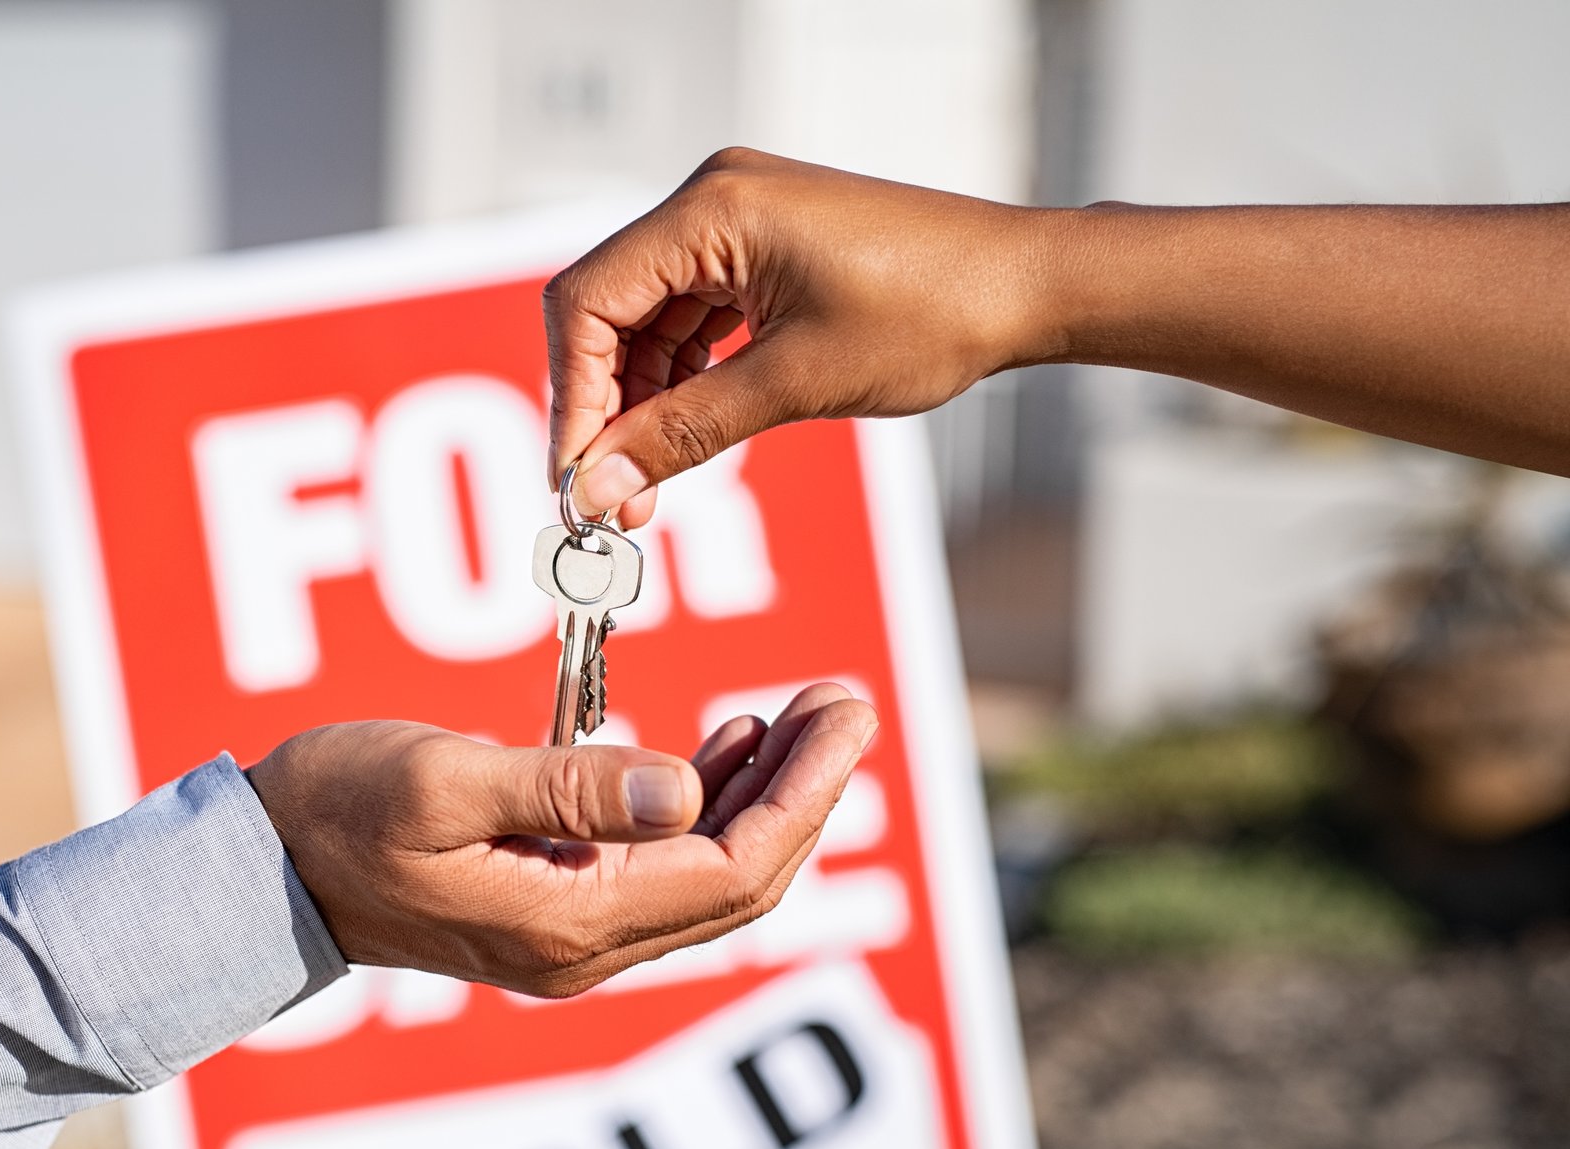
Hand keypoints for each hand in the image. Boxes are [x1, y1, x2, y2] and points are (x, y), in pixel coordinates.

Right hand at [246, 683, 876, 997]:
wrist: (260, 868)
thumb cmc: (338, 810)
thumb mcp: (446, 781)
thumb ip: (569, 787)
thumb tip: (688, 790)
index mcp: (567, 923)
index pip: (731, 867)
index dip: (805, 791)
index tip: (843, 712)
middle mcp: (585, 947)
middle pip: (739, 879)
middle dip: (807, 790)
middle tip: (846, 700)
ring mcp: (571, 935)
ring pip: (708, 874)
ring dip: (767, 795)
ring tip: (807, 712)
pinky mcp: (552, 907)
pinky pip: (662, 868)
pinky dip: (707, 805)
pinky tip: (728, 745)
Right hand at [544, 147, 1058, 524]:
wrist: (1023, 288)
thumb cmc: (931, 313)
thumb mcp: (793, 385)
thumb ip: (684, 433)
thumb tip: (600, 486)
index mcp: (712, 210)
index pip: (589, 302)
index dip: (574, 400)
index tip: (578, 479)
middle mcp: (712, 201)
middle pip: (608, 311)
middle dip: (603, 409)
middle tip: (611, 497)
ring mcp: (736, 223)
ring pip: (645, 323)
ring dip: (640, 404)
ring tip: (647, 486)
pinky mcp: (760, 251)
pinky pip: (689, 318)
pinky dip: (679, 380)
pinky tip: (682, 436)